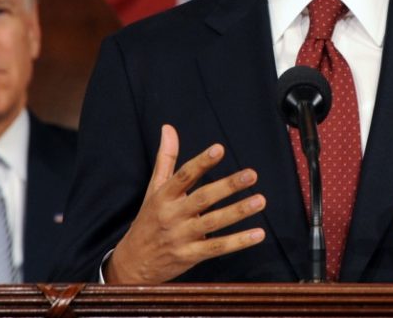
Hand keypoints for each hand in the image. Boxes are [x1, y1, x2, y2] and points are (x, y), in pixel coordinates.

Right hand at [104, 124, 266, 283]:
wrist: (132, 264)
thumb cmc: (148, 220)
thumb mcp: (154, 189)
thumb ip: (166, 158)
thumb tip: (168, 128)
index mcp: (164, 196)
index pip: (184, 176)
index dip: (201, 162)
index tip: (219, 149)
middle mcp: (172, 215)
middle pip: (202, 198)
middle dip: (228, 186)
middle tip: (251, 174)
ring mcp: (181, 237)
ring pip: (213, 222)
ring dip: (238, 211)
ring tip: (260, 200)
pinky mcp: (190, 256)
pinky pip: (217, 248)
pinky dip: (238, 242)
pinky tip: (258, 233)